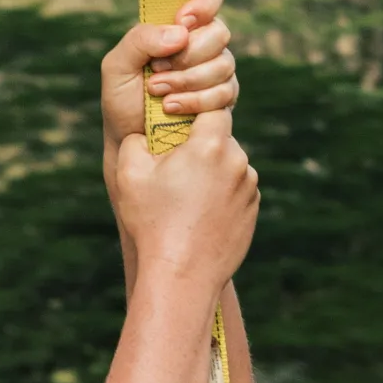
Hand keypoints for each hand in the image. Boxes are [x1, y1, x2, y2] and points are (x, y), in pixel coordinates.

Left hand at [100, 0, 239, 176]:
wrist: (130, 142)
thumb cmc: (121, 100)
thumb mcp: (117, 66)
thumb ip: (140, 39)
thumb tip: (179, 32)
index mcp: (178, 24)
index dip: (203, 1)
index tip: (183, 20)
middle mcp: (201, 43)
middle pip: (219, 31)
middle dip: (188, 54)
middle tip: (157, 69)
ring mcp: (216, 70)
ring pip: (224, 63)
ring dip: (187, 80)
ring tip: (158, 92)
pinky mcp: (223, 97)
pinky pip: (225, 92)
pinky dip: (195, 101)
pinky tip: (171, 107)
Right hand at [107, 107, 257, 293]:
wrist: (182, 275)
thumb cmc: (153, 222)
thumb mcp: (129, 173)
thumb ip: (135, 139)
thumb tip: (142, 132)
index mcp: (210, 146)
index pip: (213, 108)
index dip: (197, 110)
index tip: (180, 122)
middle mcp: (238, 163)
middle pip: (221, 139)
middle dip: (201, 147)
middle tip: (175, 168)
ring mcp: (249, 189)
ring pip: (230, 167)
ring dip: (212, 173)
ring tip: (185, 198)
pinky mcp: (253, 212)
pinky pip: (237, 192)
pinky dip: (221, 196)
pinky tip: (199, 216)